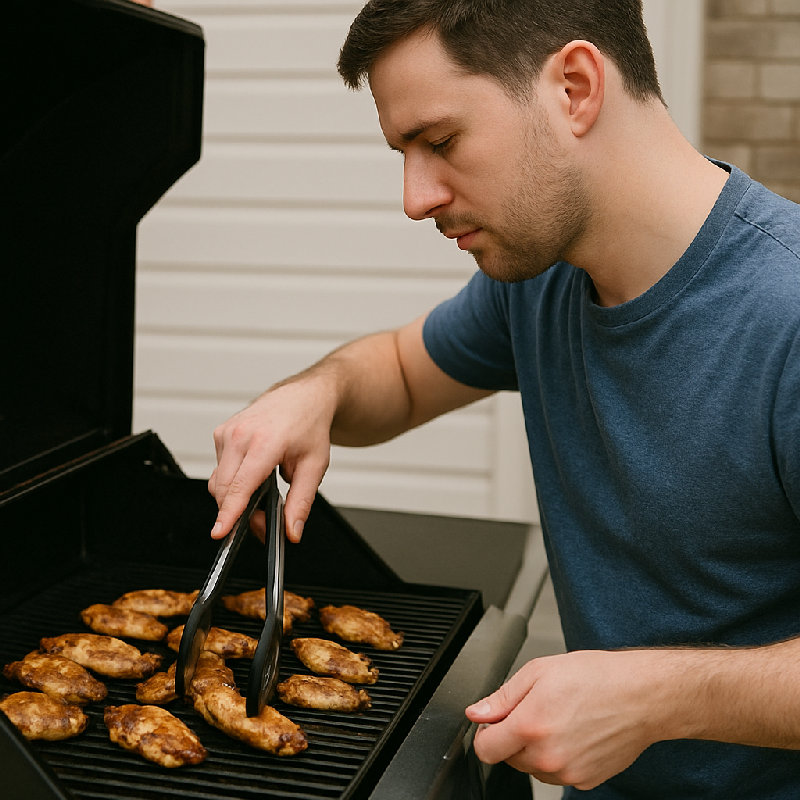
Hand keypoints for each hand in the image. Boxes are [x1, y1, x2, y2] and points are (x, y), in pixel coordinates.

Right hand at [208, 374, 336, 542]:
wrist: (303, 397)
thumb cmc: (309, 425)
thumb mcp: (314, 466)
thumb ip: (301, 502)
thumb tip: (291, 530)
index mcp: (264, 442)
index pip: (240, 485)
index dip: (229, 513)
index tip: (220, 532)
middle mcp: (240, 435)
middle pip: (224, 489)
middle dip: (239, 513)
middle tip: (263, 522)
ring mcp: (227, 432)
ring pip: (218, 481)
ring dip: (234, 497)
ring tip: (263, 496)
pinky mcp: (221, 433)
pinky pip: (219, 468)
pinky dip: (232, 480)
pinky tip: (253, 475)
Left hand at [465, 650, 667, 789]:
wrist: (640, 695)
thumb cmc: (595, 677)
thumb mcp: (539, 671)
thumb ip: (502, 696)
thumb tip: (477, 712)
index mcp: (530, 726)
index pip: (485, 748)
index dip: (486, 731)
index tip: (495, 720)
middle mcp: (546, 756)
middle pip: (508, 757)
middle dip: (514, 735)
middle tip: (537, 708)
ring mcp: (567, 773)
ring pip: (532, 766)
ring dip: (536, 748)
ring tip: (560, 718)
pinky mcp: (585, 781)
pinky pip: (557, 773)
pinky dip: (558, 757)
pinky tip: (574, 732)